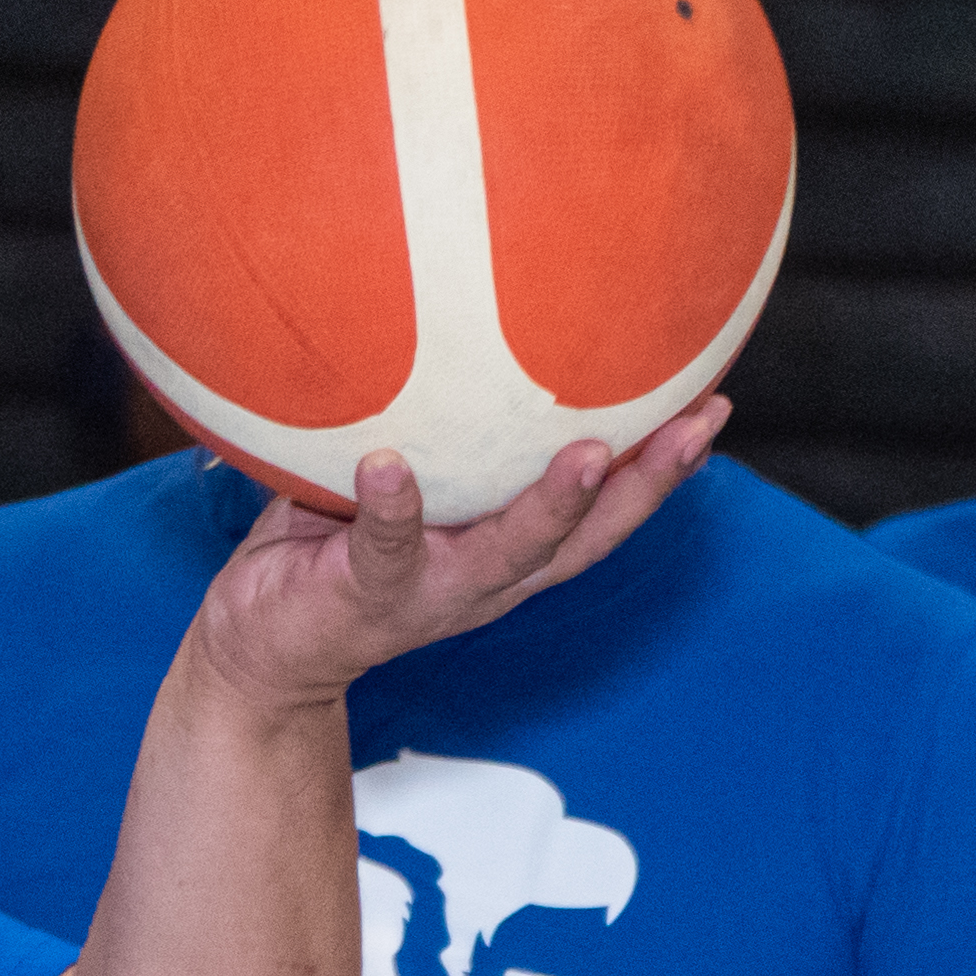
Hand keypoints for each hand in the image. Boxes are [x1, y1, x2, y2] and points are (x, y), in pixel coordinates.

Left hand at [178, 402, 722, 716]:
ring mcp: (432, 591)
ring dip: (556, 504)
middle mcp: (487, 578)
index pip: (604, 511)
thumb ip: (440, 435)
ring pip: (511, 551)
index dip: (664, 468)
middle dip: (650, 482)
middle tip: (698, 424)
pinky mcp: (364, 594)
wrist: (261, 652)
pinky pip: (383, 545)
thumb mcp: (404, 491)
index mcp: (507, 554)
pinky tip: (388, 462)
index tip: (714, 406)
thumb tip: (463, 323)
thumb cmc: (332, 550)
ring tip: (590, 451)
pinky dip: (392, 504)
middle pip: (591, 535)